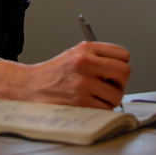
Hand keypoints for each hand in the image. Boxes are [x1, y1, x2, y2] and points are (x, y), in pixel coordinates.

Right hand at [0, 41, 129, 108]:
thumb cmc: (54, 72)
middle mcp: (85, 62)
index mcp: (86, 48)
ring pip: (117, 94)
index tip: (115, 70)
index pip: (123, 54)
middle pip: (125, 72)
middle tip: (110, 85)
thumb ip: (98, 56)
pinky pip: (106, 108)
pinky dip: (101, 108)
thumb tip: (122, 69)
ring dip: (110, 98)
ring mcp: (83, 82)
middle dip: (120, 82)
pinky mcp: (81, 101)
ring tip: (97, 95)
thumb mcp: (75, 53)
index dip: (121, 64)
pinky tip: (90, 102)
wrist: (30, 85)